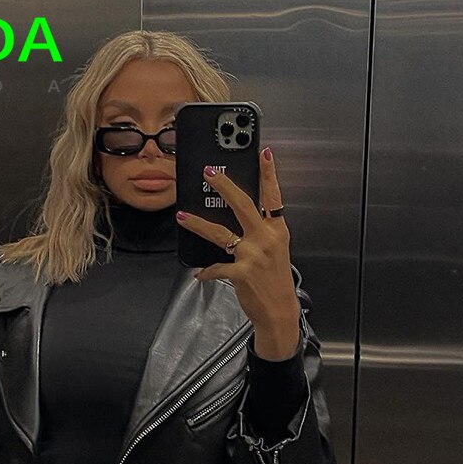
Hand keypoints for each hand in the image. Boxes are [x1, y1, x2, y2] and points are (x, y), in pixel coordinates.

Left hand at [175, 147, 300, 355]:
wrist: (279, 310)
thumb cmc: (275, 281)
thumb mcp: (276, 250)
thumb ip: (261, 231)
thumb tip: (240, 217)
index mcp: (277, 230)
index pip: (273, 197)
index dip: (269, 174)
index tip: (264, 153)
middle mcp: (265, 239)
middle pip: (242, 204)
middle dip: (224, 185)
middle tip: (209, 172)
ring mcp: (253, 255)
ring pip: (220, 232)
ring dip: (199, 224)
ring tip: (183, 216)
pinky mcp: (240, 272)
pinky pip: (216, 267)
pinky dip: (207, 271)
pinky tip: (199, 273)